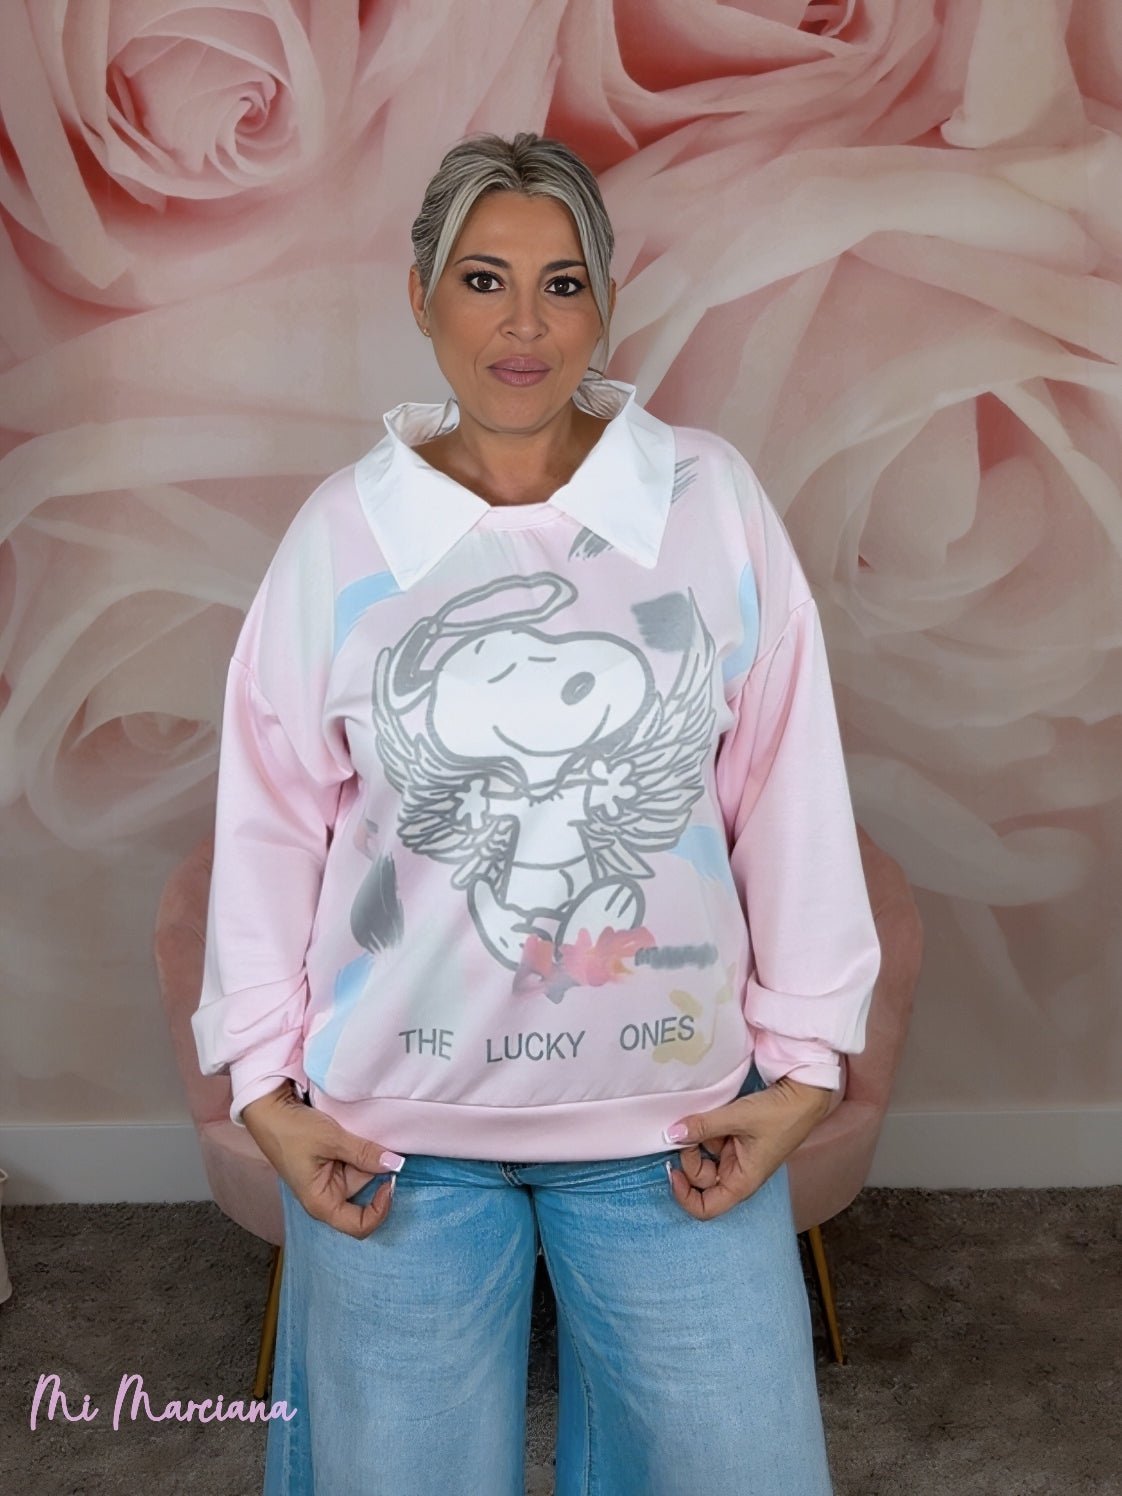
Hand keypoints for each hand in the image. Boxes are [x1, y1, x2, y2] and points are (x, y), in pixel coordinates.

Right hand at [241, 1081, 400, 1238]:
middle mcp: (328, 1195)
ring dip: (367, 1154)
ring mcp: (330, 1179)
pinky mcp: (331, 1163)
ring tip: (361, 1132)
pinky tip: (358, 1133)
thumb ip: (365, 1153)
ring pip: (362, 1172)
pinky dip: (361, 1149)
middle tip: (378, 1143)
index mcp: (322, 1203)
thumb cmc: (292, 1131)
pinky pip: (354, 1160)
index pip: (359, 1226)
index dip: (381, 1210)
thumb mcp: (332, 1140)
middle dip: (374, 1169)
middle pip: (365, 1192)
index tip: (390, 1182)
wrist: (270, 1109)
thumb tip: (396, 1164)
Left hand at [666, 1075, 832, 1220]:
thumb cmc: (781, 1114)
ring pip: (705, 1157)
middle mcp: (738, 1173)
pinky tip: (710, 1114)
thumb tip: (671, 1133)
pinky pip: (713, 1140)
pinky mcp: (738, 1140)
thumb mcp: (737, 1118)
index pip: (706, 1208)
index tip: (674, 1171)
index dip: (684, 1196)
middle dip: (690, 1156)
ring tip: (704, 1117)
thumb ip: (702, 1126)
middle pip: (701, 1179)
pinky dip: (706, 1129)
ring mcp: (737, 1156)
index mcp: (742, 1182)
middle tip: (688, 1130)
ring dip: (698, 1139)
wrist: (803, 1095)